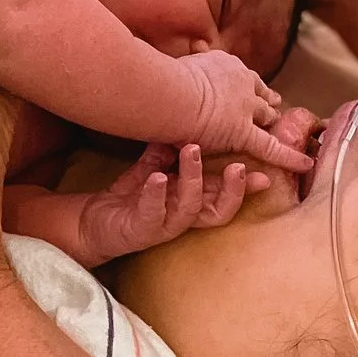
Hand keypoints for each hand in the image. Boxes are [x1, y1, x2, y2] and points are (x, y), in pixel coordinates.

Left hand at [49, 144, 269, 266]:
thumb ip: (169, 153)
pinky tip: (157, 175)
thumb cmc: (131, 198)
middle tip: (239, 166)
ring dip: (192, 179)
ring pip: (189, 208)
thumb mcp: (154, 170)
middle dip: (232, 190)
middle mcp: (183, 218)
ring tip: (191, 149)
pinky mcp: (140, 230)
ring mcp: (163, 225)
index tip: (263, 168)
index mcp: (191, 203)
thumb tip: (186, 126)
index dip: (245, 185)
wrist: (94, 223)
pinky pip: (152, 212)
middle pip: (218, 210)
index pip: (225, 196)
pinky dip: (156, 193)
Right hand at [174, 47, 313, 173]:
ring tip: (282, 128)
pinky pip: (271, 148)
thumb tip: (186, 57)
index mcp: (227, 65)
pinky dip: (290, 156)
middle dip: (268, 101)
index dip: (251, 86)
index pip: (244, 77)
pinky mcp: (244, 133)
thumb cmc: (165, 79)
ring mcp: (245, 108)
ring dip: (273, 121)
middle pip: (261, 94)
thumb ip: (191, 61)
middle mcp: (242, 83)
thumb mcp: (183, 59)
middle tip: (275, 106)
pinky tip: (306, 163)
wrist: (169, 92)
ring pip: (266, 116)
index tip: (254, 89)